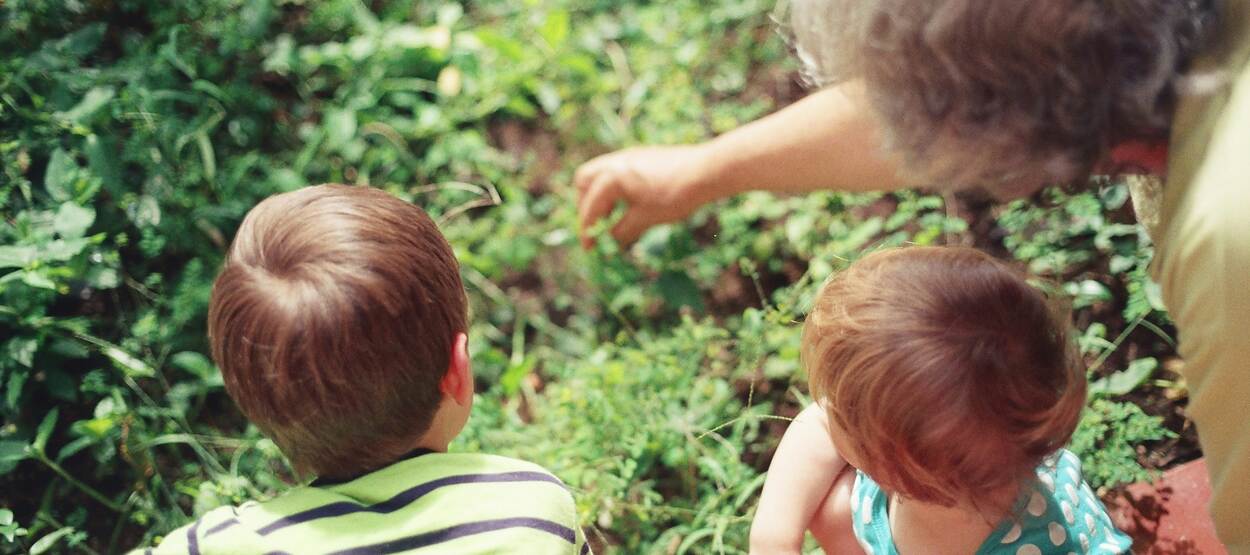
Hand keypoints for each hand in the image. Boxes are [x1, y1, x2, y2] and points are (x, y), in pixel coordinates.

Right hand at [574, 144, 714, 248]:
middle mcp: (614, 162)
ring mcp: (628, 156)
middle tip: (597, 226)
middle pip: (584, 182)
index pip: (590, 208)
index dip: (587, 231)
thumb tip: (609, 242)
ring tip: (614, 216)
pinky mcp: (641, 155)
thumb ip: (622, 231)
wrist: (706, 171)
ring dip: (601, 195)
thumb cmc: (674, 196)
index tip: (590, 249)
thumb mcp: (645, 219)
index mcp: (611, 178)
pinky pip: (616, 170)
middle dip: (586, 206)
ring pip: (600, 174)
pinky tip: (630, 202)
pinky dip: (614, 187)